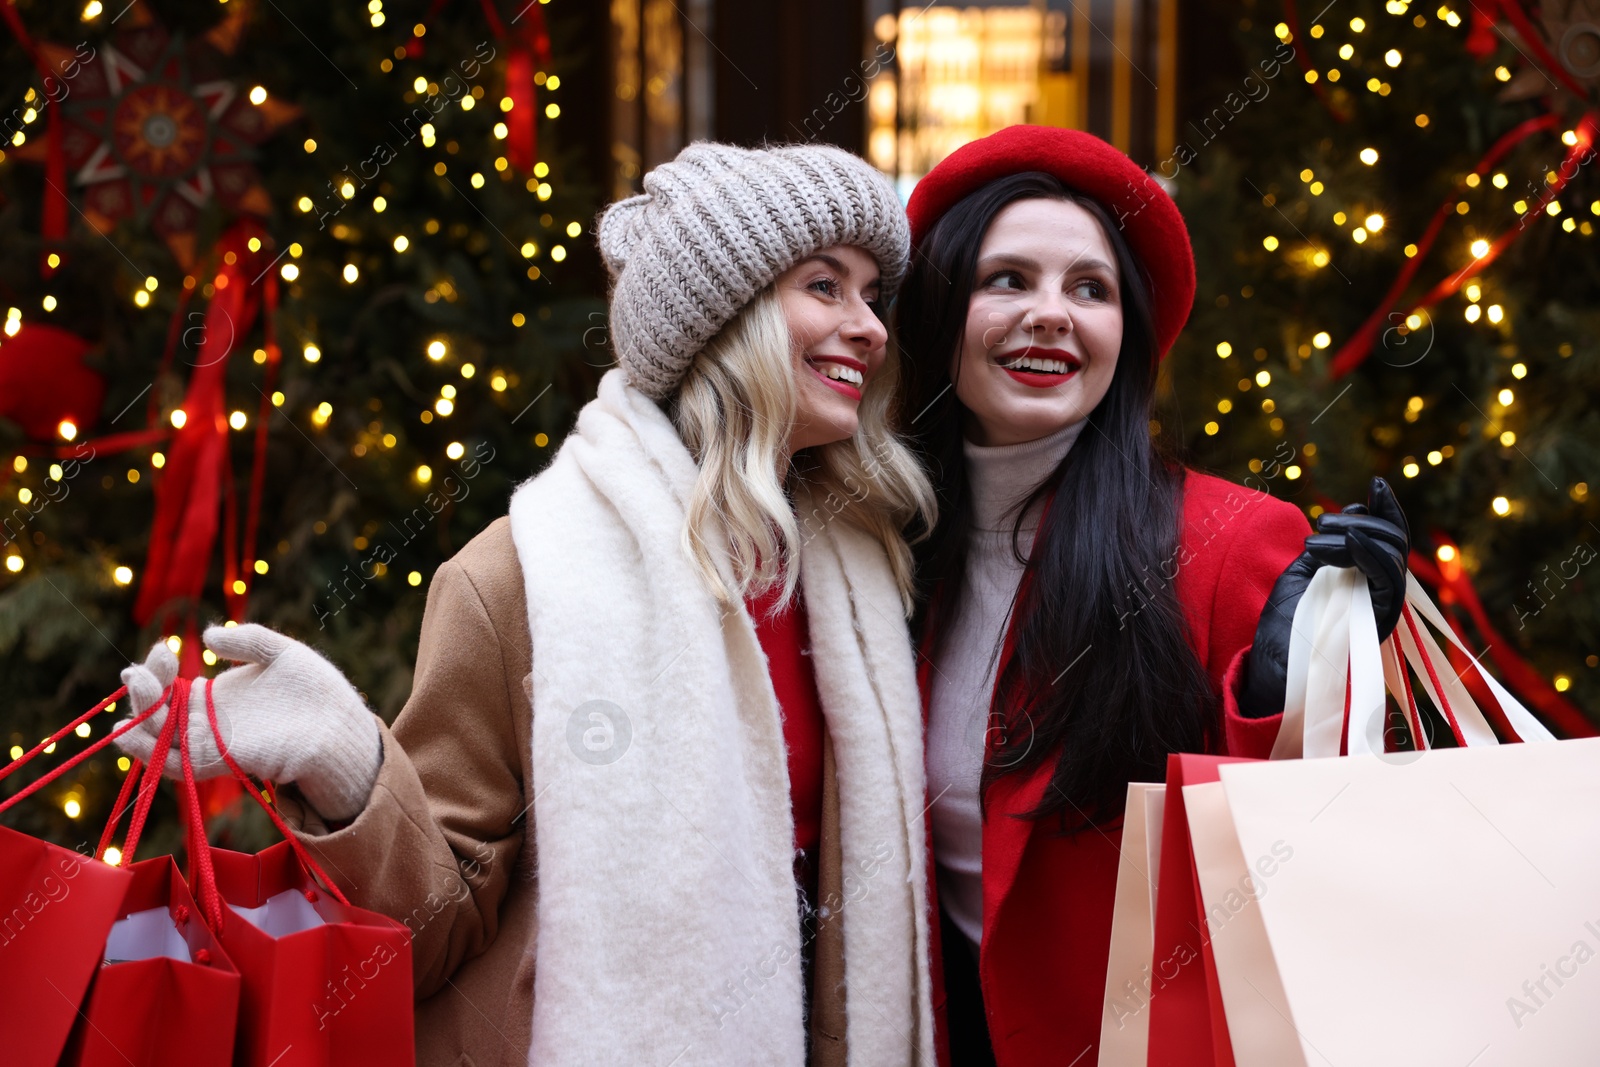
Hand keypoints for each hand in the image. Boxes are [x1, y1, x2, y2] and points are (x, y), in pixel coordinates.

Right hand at [113, 624, 382, 820]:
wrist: (342, 724)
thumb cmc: (316, 691)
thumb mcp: (281, 652)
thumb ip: (248, 640)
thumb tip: (206, 636)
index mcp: (217, 698)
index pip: (171, 686)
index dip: (159, 668)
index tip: (163, 647)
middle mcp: (209, 722)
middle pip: (158, 712)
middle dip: (143, 689)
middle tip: (140, 668)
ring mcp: (214, 743)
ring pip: (160, 737)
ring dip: (140, 716)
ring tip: (135, 685)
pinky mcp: (223, 761)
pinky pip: (177, 764)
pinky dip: (150, 754)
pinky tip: (128, 736)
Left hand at [1239, 477, 1410, 717]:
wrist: (1272, 666)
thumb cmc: (1286, 623)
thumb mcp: (1306, 570)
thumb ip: (1332, 543)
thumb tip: (1357, 507)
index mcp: (1367, 580)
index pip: (1390, 538)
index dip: (1388, 509)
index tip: (1375, 484)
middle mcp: (1382, 593)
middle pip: (1394, 542)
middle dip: (1361, 520)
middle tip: (1322, 521)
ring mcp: (1383, 607)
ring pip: (1393, 556)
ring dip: (1355, 534)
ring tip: (1315, 540)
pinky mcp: (1378, 621)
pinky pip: (1388, 581)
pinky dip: (1370, 554)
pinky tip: (1348, 540)